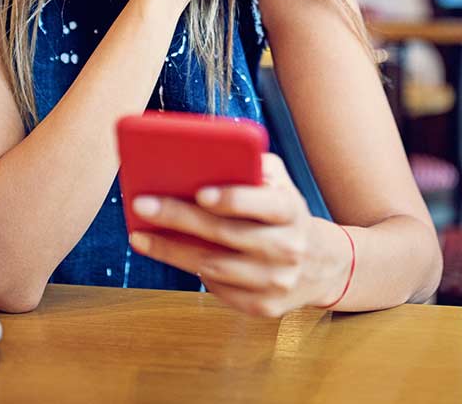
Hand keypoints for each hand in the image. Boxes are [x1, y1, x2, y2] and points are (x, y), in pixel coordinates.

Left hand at [128, 154, 351, 317]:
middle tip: (142, 205)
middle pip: (226, 234)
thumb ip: (252, 165)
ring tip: (140, 236)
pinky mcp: (264, 307)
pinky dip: (192, 272)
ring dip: (172, 250)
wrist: (321, 265)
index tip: (200, 193)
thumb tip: (205, 154)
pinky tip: (169, 254)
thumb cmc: (284, 212)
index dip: (234, 199)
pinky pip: (219, 289)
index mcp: (291, 210)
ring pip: (215, 267)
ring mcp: (276, 281)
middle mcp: (287, 247)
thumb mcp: (280, 182)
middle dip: (180, 218)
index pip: (265, 204)